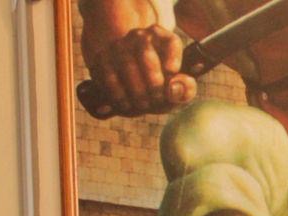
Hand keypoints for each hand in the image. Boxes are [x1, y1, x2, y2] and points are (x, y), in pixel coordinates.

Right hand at [79, 2, 196, 117]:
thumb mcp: (177, 91)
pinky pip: (108, 77)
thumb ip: (185, 89)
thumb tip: (173, 89)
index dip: (173, 60)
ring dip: (136, 91)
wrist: (131, 89)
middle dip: (153, 83)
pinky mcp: (101, 59)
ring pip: (126, 66)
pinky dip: (119, 95)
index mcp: (162, 39)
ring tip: (143, 105)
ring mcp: (119, 46)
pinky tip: (126, 105)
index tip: (172, 75)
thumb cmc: (160, 88)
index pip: (171, 42)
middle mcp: (139, 37)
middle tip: (156, 100)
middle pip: (146, 55)